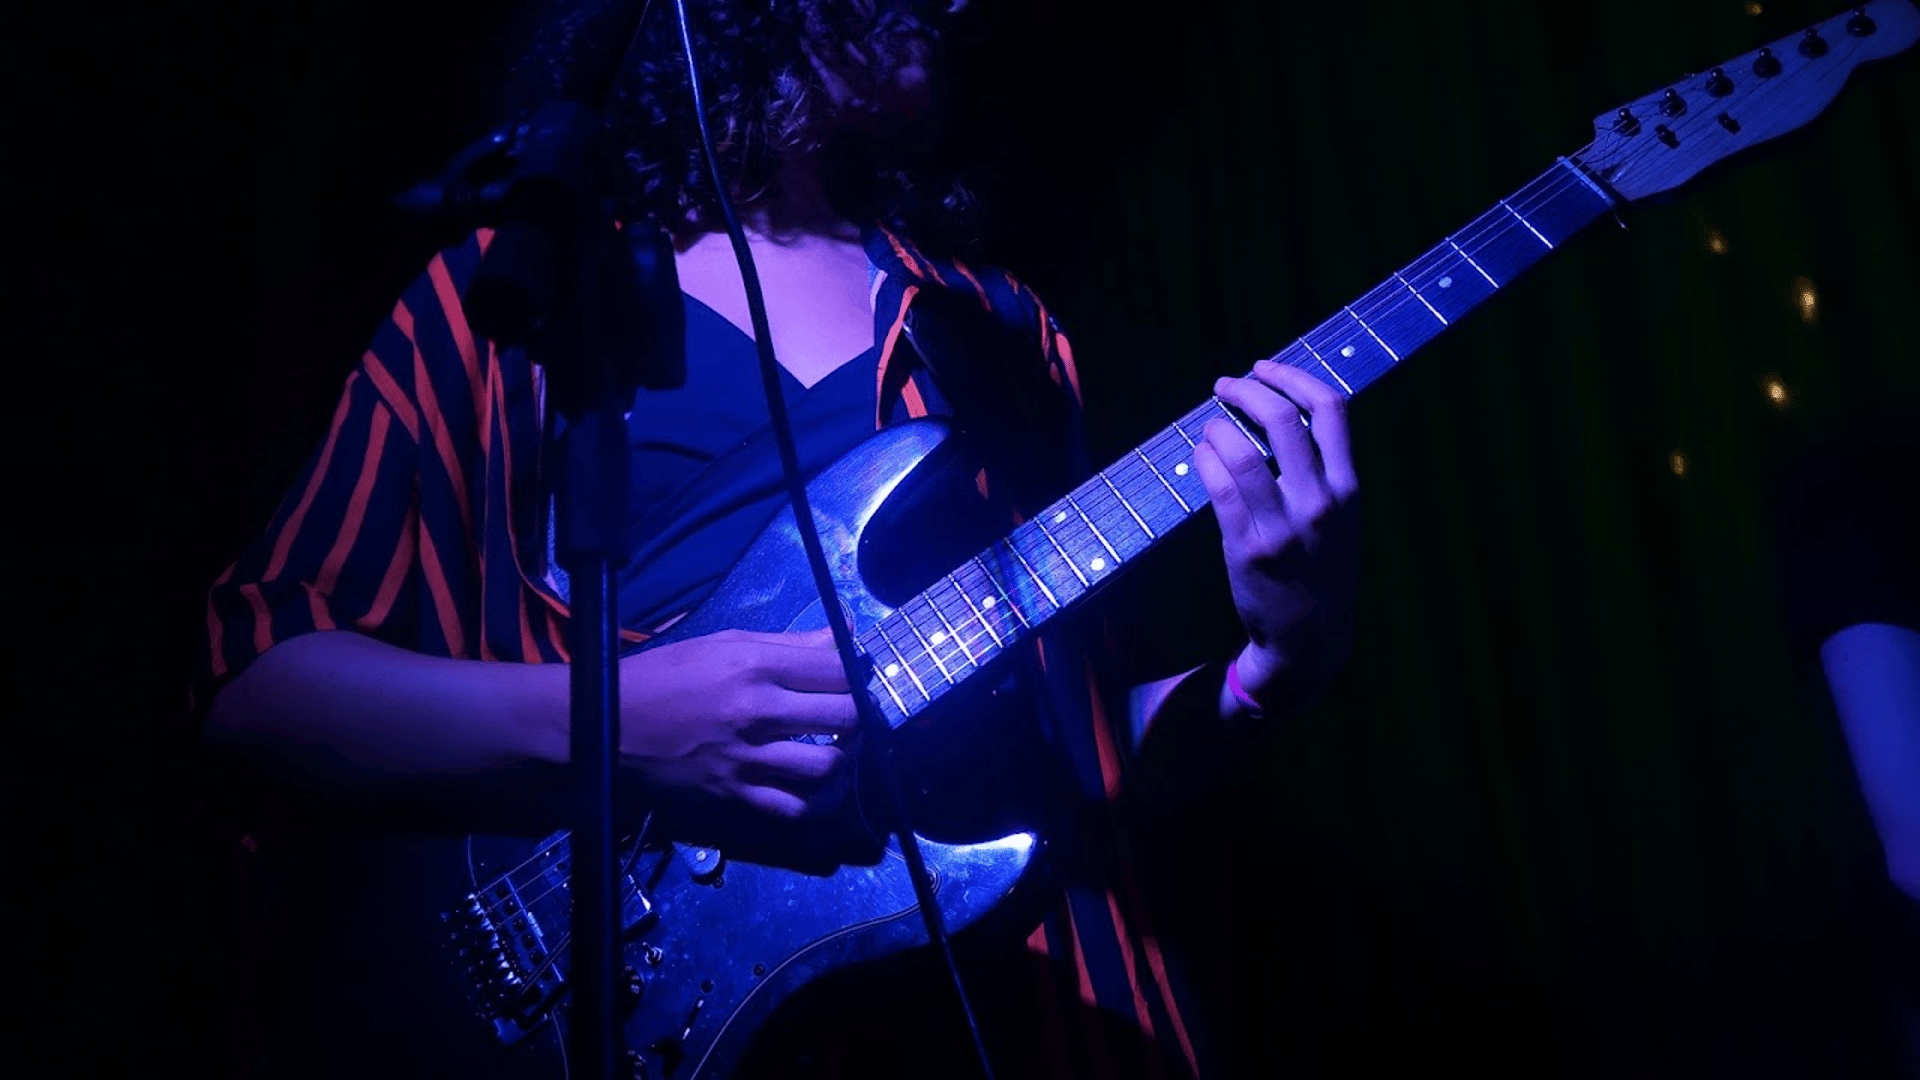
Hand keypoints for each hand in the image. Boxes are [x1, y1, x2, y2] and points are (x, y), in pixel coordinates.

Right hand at [618, 627, 860, 818]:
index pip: (837, 668)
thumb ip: (788, 642)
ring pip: (828, 766)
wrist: (610, 722)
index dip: (858, 672)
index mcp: (755, 665)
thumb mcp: (725, 642)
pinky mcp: (735, 794)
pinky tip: (818, 787)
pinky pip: (794, 808)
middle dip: (861, 714)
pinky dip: (816, 801)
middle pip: (845, 715)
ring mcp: (748, 757)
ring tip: (840, 749)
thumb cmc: (667, 675)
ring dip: (846, 758)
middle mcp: (757, 711)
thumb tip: (841, 630)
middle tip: (855, 714)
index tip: (856, 677)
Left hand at [1194, 359, 1360, 710]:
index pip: (1332, 409)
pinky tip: (1200, 455)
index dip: (1294, 376)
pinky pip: (1219, 488)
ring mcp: (1284, 526)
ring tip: (1209, 426)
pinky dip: (1204, 460)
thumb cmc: (1320, 570)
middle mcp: (1321, 503)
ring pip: (1243, 451)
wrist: (1310, 640)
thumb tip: (1277, 411)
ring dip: (1217, 426)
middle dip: (1247, 389)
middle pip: (1283, 419)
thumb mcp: (1341, 518)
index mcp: (1349, 489)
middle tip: (1224, 385)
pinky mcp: (1248, 548)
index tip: (1265, 366)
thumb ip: (1322, 470)